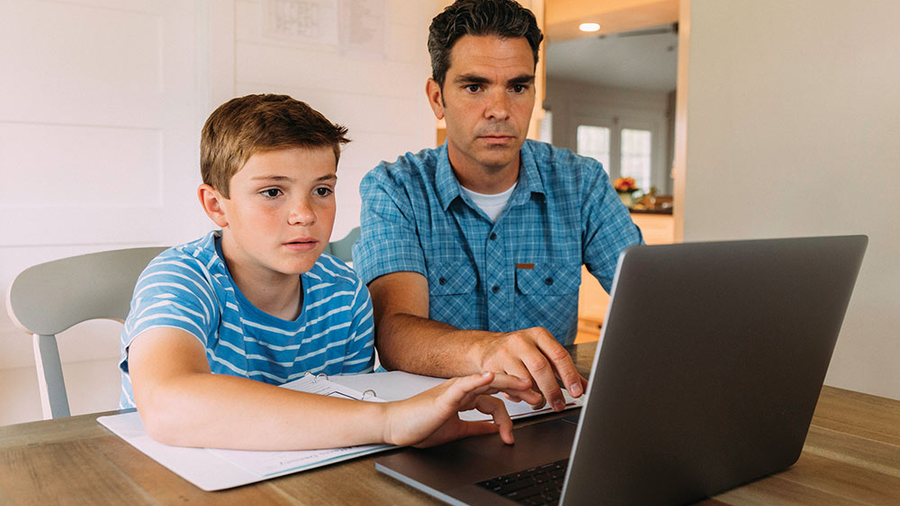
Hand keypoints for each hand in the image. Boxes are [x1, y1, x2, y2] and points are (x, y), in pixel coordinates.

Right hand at [381, 372, 529, 447]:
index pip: (494, 401)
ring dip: (508, 382)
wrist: (396, 426)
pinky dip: (479, 379)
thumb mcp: (456, 430)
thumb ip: (475, 427)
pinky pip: (465, 384)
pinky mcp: (445, 394)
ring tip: (525, 384)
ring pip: (486, 381)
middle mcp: (462, 390)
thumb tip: (493, 430)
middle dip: (519, 390)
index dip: (508, 414)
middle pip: (496, 385)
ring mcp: (455, 390)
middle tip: (537, 397)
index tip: (513, 432)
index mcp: (465, 399)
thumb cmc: (419, 426)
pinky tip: (490, 376)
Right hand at [477, 327, 587, 411]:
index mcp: (539, 335)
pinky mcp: (491, 366)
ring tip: (540, 402)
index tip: (577, 392)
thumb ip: (563, 370)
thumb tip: (586, 387)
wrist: (487, 347)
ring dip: (535, 395)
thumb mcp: (543, 353)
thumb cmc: (521, 351)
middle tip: (559, 405)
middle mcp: (521, 341)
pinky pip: (509, 387)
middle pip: (541, 367)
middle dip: (552, 390)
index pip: (558, 355)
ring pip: (523, 379)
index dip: (569, 375)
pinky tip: (523, 395)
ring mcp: (504, 353)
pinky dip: (519, 396)